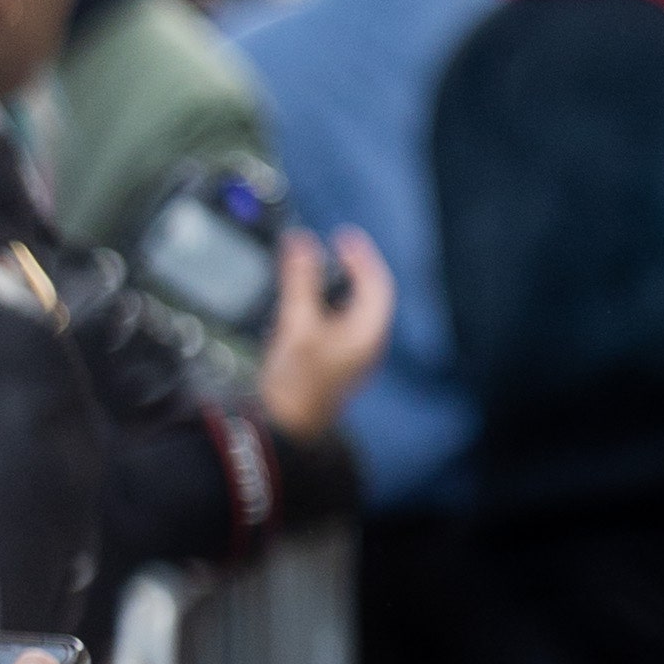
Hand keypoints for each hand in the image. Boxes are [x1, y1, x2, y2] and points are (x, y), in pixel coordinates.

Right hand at [257, 227, 393, 438]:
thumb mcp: (297, 324)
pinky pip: (340, 324)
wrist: (286, 427)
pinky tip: (305, 303)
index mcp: (368, 332)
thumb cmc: (295, 381)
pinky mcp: (338, 362)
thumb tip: (301, 242)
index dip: (362, 256)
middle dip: (351, 269)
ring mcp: (354, 354)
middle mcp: (367, 343)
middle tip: (332, 249)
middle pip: (368, 295)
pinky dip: (327, 306)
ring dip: (337, 287)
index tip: (344, 236)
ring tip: (316, 270)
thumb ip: (301, 281)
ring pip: (353, 309)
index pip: (377, 284)